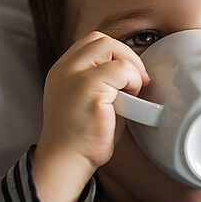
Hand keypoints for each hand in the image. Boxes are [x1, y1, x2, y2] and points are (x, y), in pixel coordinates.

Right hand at [33, 31, 149, 201]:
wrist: (66, 162)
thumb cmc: (81, 137)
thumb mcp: (87, 100)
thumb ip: (102, 81)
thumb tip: (132, 71)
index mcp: (62, 71)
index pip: (91, 43)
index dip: (115, 53)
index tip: (128, 76)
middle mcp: (64, 70)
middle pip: (100, 40)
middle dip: (126, 55)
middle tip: (138, 81)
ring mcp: (74, 78)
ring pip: (111, 49)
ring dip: (131, 67)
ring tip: (133, 92)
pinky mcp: (89, 90)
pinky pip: (121, 71)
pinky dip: (133, 81)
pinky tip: (130, 101)